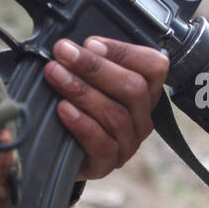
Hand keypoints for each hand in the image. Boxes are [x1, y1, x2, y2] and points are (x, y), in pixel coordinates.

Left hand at [43, 37, 169, 180]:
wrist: (54, 149)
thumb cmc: (73, 105)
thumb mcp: (85, 78)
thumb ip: (88, 60)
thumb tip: (73, 44)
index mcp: (144, 91)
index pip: (154, 66)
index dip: (124, 52)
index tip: (91, 43)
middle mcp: (142, 117)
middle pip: (133, 88)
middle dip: (95, 67)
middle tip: (63, 52)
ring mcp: (128, 143)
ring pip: (116, 115)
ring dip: (82, 90)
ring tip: (55, 75)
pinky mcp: (108, 164)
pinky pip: (102, 144)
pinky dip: (81, 123)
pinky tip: (63, 109)